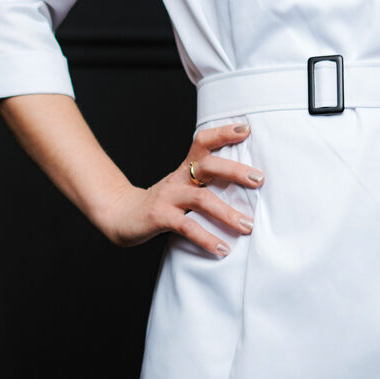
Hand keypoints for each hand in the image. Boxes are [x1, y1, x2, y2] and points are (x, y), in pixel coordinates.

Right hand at [97, 120, 263, 255]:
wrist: (120, 215)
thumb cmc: (160, 203)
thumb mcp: (182, 187)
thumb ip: (205, 185)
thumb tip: (245, 188)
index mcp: (185, 169)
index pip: (203, 142)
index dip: (223, 133)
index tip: (246, 129)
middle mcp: (178, 179)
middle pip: (208, 166)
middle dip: (235, 171)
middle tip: (259, 180)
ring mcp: (168, 197)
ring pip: (201, 199)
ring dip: (227, 213)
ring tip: (248, 225)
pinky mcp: (159, 217)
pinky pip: (187, 227)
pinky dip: (207, 238)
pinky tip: (222, 249)